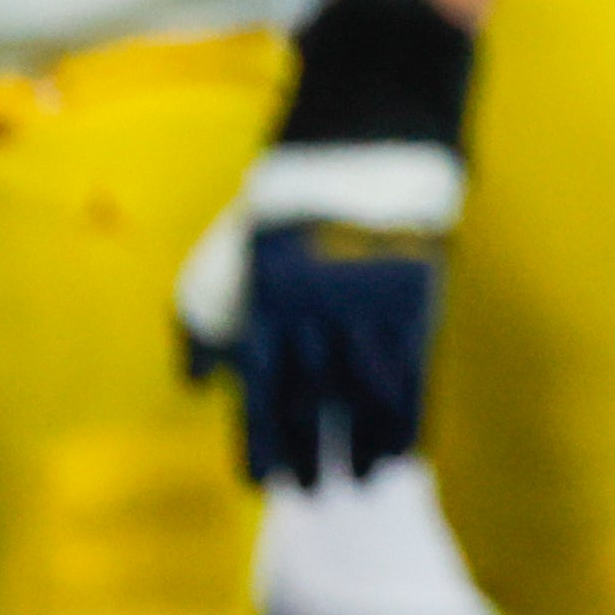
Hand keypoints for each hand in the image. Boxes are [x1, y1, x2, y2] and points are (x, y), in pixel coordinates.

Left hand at [173, 0, 470, 486]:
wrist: (369, 117)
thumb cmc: (293, 187)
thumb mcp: (235, 241)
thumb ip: (207, 312)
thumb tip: (199, 384)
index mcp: (264, 293)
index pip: (258, 391)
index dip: (261, 443)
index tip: (262, 483)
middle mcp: (313, 306)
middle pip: (309, 402)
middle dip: (309, 456)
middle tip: (312, 497)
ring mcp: (368, 300)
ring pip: (362, 396)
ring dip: (357, 448)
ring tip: (356, 485)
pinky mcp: (415, 289)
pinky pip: (410, 371)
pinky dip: (404, 416)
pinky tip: (401, 450)